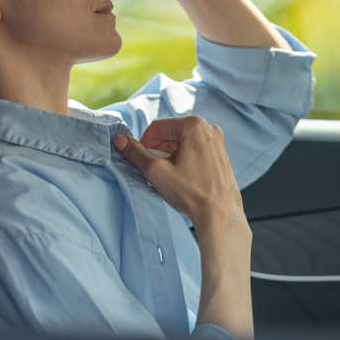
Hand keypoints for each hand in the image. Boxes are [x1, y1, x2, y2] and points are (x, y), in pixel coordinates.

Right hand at [112, 116, 246, 229]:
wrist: (220, 214)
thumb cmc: (192, 193)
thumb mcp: (156, 172)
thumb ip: (135, 153)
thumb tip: (120, 140)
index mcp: (193, 125)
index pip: (156, 128)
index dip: (144, 145)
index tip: (142, 162)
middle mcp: (208, 128)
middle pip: (170, 134)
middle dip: (158, 151)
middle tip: (155, 172)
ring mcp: (217, 141)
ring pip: (182, 143)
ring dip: (170, 156)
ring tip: (169, 178)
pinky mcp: (220, 154)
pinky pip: (194, 150)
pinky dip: (183, 160)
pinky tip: (182, 179)